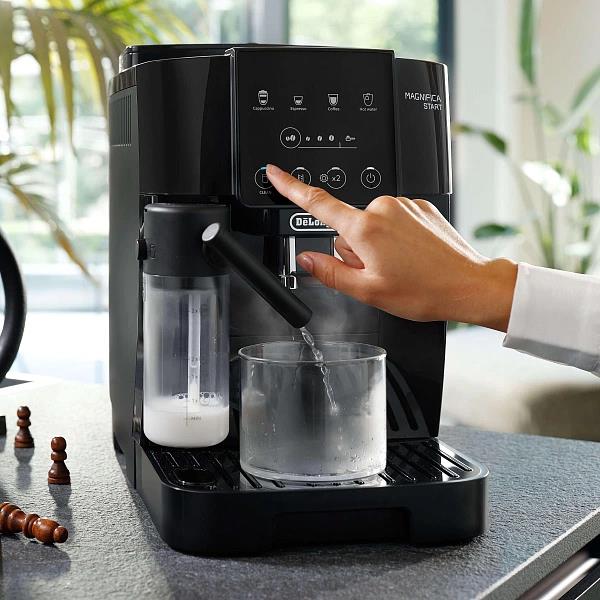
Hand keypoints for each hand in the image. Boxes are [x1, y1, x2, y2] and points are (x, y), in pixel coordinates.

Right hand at [266, 164, 516, 330]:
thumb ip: (330, 272)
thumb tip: (307, 260)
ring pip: (370, 225)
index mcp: (365, 228)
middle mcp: (382, 208)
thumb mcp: (368, 291)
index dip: (291, 188)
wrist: (468, 284)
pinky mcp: (419, 206)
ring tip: (401, 266)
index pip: (317, 203)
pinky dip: (396, 238)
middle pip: (347, 226)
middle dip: (355, 249)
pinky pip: (393, 220)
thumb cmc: (424, 290)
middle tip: (380, 272)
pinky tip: (412, 256)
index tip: (274, 174)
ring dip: (376, 245)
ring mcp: (404, 205)